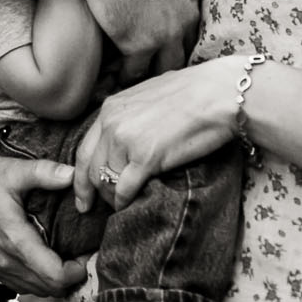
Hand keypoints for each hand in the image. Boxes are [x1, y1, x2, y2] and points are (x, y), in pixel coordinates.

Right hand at [0, 105, 85, 295]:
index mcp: (13, 240)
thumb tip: (74, 174)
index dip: (76, 271)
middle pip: (47, 288)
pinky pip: (17, 283)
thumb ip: (45, 173)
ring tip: (66, 260)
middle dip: (69, 277)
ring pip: (32, 289)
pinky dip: (34, 279)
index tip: (87, 255)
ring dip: (52, 281)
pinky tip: (42, 261)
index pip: (54, 276)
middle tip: (82, 257)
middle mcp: (2, 259)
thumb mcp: (14, 170)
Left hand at [73, 56, 237, 211]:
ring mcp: (127, 140)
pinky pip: (124, 190)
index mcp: (112, 107)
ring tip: (122, 206)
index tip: (82, 192)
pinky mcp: (146, 158)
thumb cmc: (195, 92)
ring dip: (112, 198)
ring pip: (106, 182)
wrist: (220, 93)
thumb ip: (132, 113)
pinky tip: (130, 207)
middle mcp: (112, 123)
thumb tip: (131, 131)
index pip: (85, 148)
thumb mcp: (150, 94)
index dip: (80, 175)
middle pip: (91, 168)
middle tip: (92, 208)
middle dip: (91, 192)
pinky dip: (125, 203)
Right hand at [74, 0, 202, 80]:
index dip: (178, 33)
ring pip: (166, 67)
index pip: (194, 21)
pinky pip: (136, 72)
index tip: (165, 42)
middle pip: (185, 48)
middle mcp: (187, 12)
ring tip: (139, 82)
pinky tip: (116, 78)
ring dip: (152, 74)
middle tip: (156, 71)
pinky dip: (126, 77)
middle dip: (171, 59)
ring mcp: (167, 30)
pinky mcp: (141, 43)